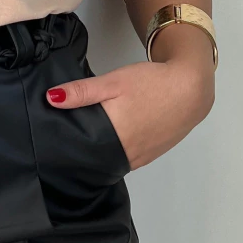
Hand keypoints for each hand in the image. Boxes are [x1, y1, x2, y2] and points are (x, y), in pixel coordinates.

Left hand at [45, 49, 213, 171]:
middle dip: (81, 150)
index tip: (53, 140)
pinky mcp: (151, 154)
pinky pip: (126, 159)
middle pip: (96, 158)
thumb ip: (82, 92)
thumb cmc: (152, 83)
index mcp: (115, 137)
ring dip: (99, 153)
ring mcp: (141, 157)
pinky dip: (116, 152)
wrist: (192, 88)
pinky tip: (111, 139)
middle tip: (65, 137)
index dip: (67, 146)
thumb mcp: (113, 82)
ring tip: (85, 138)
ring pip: (111, 160)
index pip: (82, 151)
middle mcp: (127, 154)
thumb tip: (51, 99)